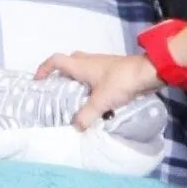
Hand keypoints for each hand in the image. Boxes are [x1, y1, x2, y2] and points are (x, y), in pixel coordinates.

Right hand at [35, 50, 158, 128]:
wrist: (148, 72)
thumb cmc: (120, 81)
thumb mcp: (101, 102)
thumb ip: (86, 115)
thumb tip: (76, 126)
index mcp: (81, 65)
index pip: (55, 61)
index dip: (44, 69)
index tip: (38, 81)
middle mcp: (89, 61)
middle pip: (69, 62)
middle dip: (62, 74)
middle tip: (60, 90)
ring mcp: (102, 63)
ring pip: (84, 68)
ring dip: (78, 79)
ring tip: (77, 98)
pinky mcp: (114, 69)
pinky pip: (96, 74)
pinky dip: (92, 84)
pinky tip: (96, 98)